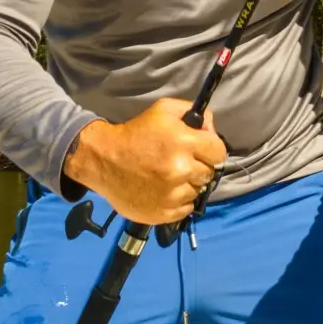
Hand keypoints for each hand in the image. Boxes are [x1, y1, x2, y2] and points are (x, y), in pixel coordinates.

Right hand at [64, 98, 227, 224]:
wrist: (104, 161)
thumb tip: (211, 129)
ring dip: (188, 185)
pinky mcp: (164, 213)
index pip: (219, 152)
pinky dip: (179, 201)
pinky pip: (186, 208)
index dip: (211, 150)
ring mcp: (173, 194)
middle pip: (209, 173)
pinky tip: (165, 190)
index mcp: (183, 143)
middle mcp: (181, 170)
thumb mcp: (163, 110)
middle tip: (181, 163)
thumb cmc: (136, 133)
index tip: (202, 151)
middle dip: (199, 166)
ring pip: (197, 191)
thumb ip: (193, 113)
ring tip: (170, 177)